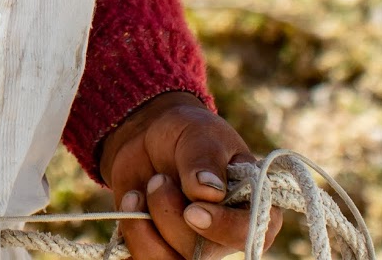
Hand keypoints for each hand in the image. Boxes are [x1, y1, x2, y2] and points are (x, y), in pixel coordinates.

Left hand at [97, 91, 277, 258]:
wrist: (150, 137)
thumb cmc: (188, 135)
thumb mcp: (200, 134)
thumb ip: (205, 159)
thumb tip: (209, 191)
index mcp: (250, 206)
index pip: (248, 233)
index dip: (222, 228)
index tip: (193, 210)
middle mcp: (224, 235)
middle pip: (202, 253)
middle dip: (170, 215)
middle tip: (159, 179)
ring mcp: (193, 247)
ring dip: (146, 225)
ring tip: (142, 190)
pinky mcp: (161, 249)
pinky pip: (144, 259)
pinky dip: (132, 232)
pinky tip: (131, 201)